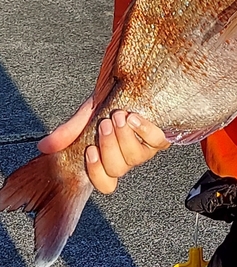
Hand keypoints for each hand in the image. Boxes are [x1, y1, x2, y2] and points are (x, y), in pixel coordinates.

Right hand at [38, 97, 169, 193]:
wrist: (133, 82)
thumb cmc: (111, 101)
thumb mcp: (87, 114)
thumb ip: (69, 130)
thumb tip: (44, 146)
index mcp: (109, 157)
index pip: (106, 184)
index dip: (96, 172)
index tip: (89, 149)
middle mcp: (128, 156)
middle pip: (118, 169)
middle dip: (109, 146)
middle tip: (105, 124)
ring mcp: (146, 148)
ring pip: (135, 158)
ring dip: (124, 137)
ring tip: (119, 116)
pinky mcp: (161, 136)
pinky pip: (157, 142)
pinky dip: (144, 129)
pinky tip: (134, 117)